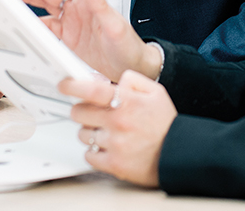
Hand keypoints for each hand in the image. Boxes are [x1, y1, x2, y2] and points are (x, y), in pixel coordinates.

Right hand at [10, 0, 161, 81]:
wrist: (130, 68)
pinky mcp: (67, 37)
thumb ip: (101, 6)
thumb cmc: (128, 46)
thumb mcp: (116, 26)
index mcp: (90, 0)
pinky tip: (23, 19)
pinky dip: (33, 23)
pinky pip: (46, 27)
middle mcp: (79, 8)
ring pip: (45, 6)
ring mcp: (71, 22)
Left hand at [61, 70, 175, 187]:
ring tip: (104, 131)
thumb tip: (116, 80)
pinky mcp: (114, 164)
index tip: (65, 85)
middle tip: (89, 111)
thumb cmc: (166, 124)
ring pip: (83, 134)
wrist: (178, 153)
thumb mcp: (156, 93)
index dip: (73, 85)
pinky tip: (106, 147)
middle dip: (81, 110)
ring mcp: (115, 144)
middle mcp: (118, 122)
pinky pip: (88, 155)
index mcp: (128, 102)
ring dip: (89, 131)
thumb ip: (134, 80)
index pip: (92, 90)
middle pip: (80, 112)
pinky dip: (94, 151)